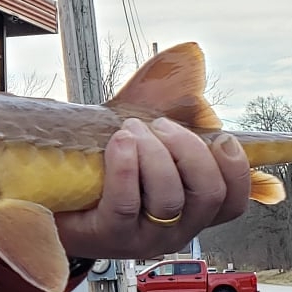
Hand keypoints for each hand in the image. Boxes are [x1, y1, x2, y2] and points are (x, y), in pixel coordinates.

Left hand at [55, 117, 249, 260]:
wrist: (53, 200)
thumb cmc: (103, 168)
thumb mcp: (142, 136)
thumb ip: (167, 103)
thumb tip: (189, 54)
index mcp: (191, 209)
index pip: (233, 201)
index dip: (238, 168)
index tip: (219, 136)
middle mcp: (175, 229)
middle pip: (209, 194)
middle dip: (190, 150)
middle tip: (160, 126)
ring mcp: (144, 237)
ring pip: (170, 198)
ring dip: (153, 153)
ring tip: (130, 131)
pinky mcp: (110, 236)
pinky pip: (127, 202)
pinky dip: (126, 167)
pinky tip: (119, 143)